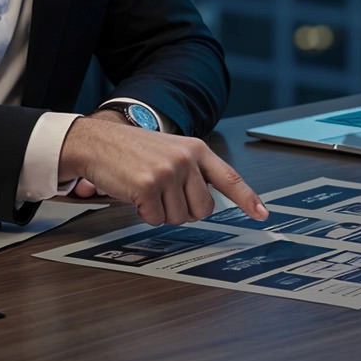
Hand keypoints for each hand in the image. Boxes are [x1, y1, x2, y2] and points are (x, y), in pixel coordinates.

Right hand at [58, 116, 266, 225]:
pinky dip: (144, 214)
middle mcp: (186, 159)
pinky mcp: (148, 185)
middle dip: (184, 210)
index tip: (262, 214)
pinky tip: (135, 194)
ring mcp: (168, 172)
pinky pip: (156, 219)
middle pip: (203, 209)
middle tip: (165, 197)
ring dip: (161, 212)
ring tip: (147, 190)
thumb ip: (193, 172)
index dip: (248, 199)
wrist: (98, 141)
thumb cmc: (133, 150)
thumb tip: (206, 203)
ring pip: (178, 217)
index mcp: (196, 149)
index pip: (230, 177)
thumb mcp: (171, 151)